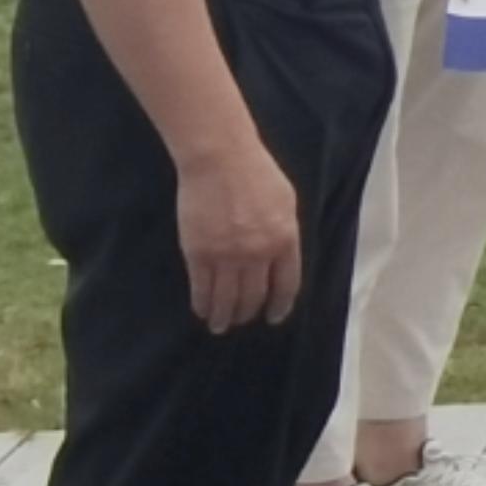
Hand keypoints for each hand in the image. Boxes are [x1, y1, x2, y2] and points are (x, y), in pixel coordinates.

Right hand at [176, 130, 303, 332]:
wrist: (220, 159)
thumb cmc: (257, 173)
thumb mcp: (286, 203)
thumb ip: (284, 233)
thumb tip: (280, 258)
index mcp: (285, 240)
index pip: (286, 285)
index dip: (280, 305)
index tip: (274, 317)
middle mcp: (258, 254)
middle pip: (254, 296)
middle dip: (249, 313)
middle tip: (243, 320)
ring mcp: (227, 256)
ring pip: (227, 299)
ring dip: (224, 317)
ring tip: (220, 326)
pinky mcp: (199, 254)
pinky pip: (201, 289)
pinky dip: (202, 304)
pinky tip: (202, 310)